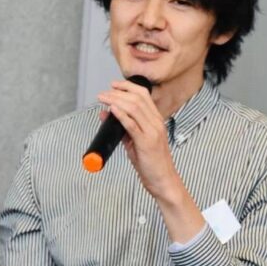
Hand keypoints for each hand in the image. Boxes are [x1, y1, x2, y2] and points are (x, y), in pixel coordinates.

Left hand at [96, 79, 178, 198]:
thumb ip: (122, 128)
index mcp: (156, 120)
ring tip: (103, 99)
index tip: (114, 85)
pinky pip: (132, 125)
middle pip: (137, 98)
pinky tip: (112, 110)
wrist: (163, 180)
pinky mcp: (146, 143)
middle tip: (103, 93)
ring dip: (115, 101)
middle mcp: (156, 123)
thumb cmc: (151, 162)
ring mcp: (153, 132)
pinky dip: (121, 115)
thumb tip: (106, 114)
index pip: (144, 95)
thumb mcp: (135, 141)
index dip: (128, 86)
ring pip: (134, 108)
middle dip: (118, 92)